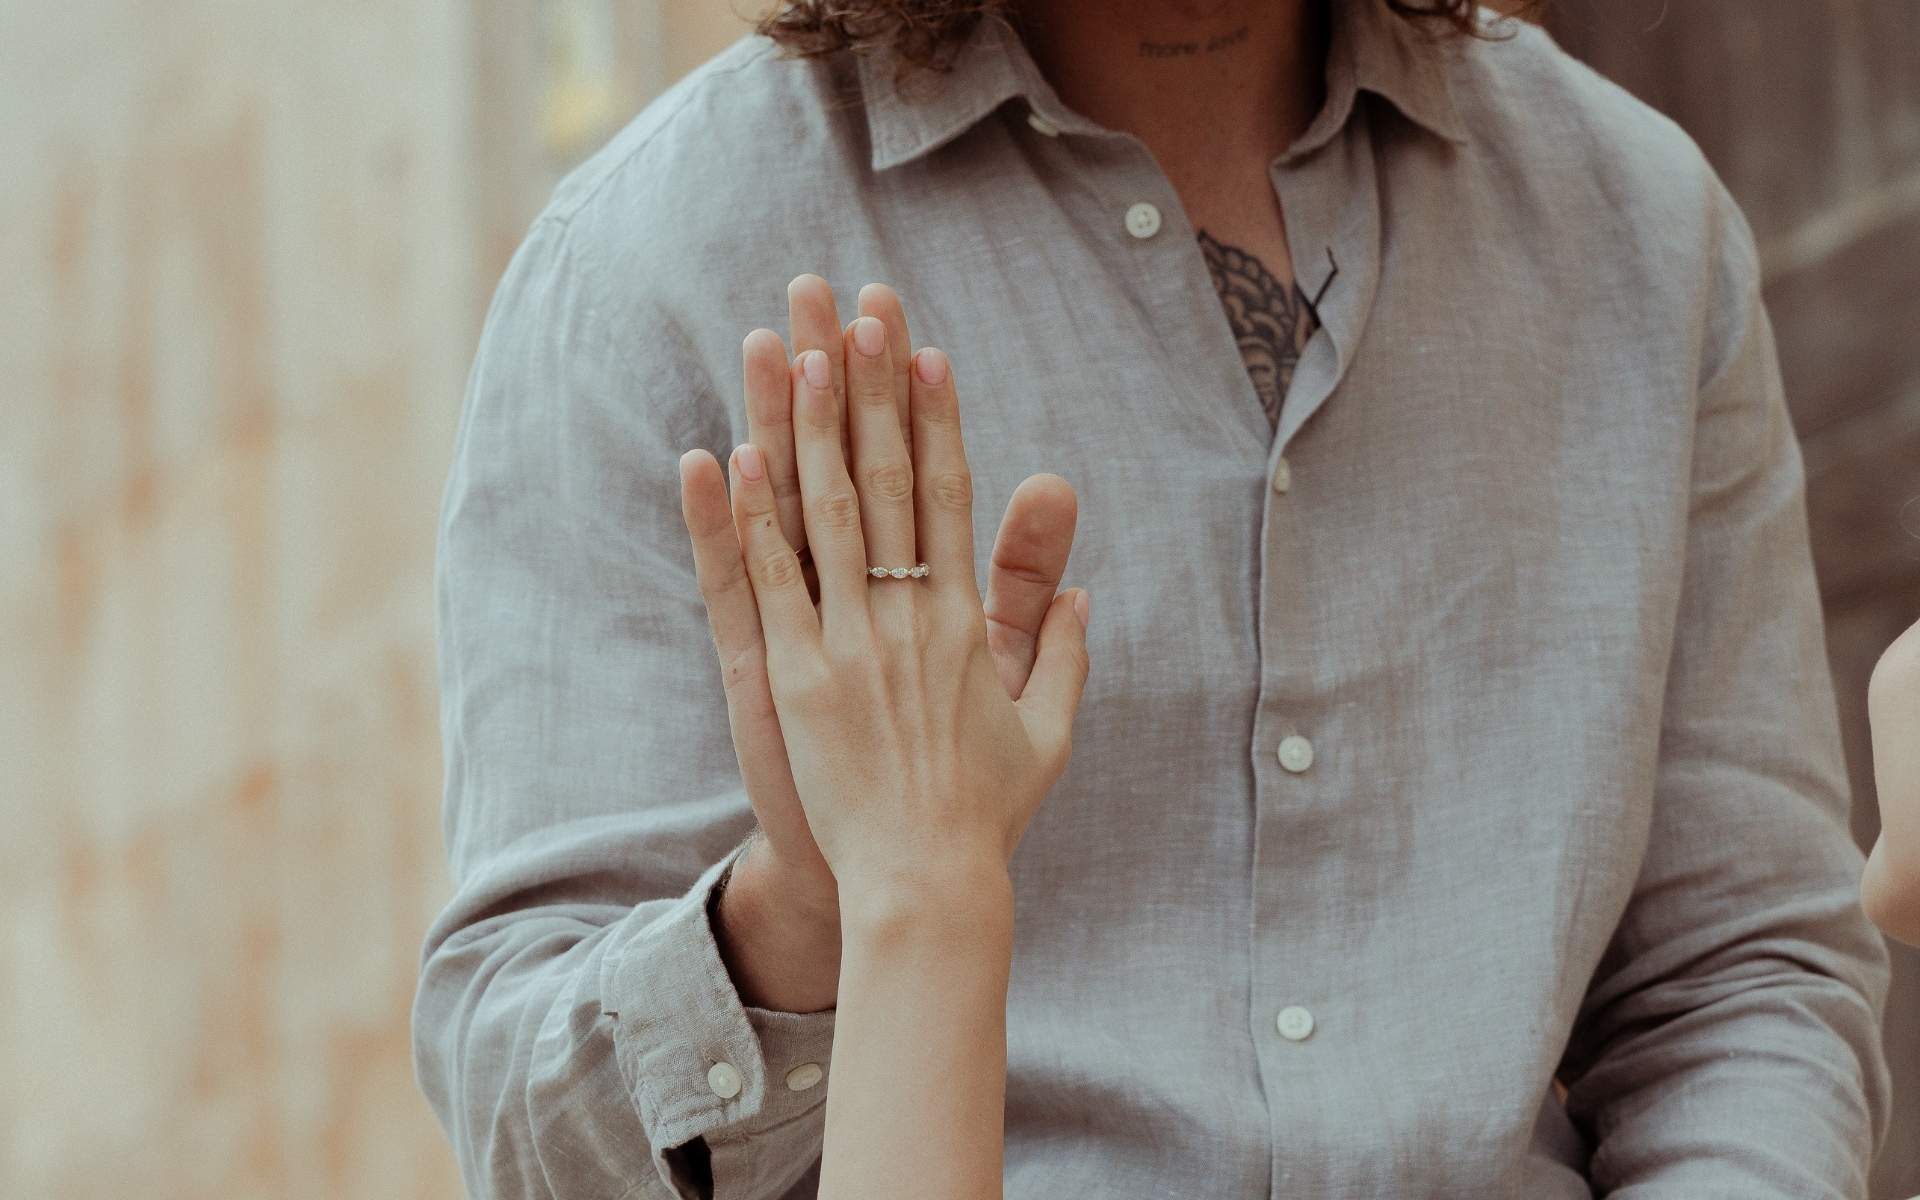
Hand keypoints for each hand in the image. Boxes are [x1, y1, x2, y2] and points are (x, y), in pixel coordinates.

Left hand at [717, 319, 1090, 902]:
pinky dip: (751, 517)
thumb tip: (1087, 592)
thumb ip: (1064, 651)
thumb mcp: (1047, 728)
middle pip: (885, 478)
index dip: (934, 417)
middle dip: (870, 386)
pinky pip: (766, 582)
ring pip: (823, 513)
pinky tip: (736, 452)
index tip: (923, 349)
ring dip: (811, 423)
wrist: (925, 884)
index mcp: (963, 621)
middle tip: (856, 305)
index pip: (948, 494)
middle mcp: (905, 616)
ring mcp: (843, 643)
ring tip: (796, 347)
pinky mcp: (790, 678)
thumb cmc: (987, 811)